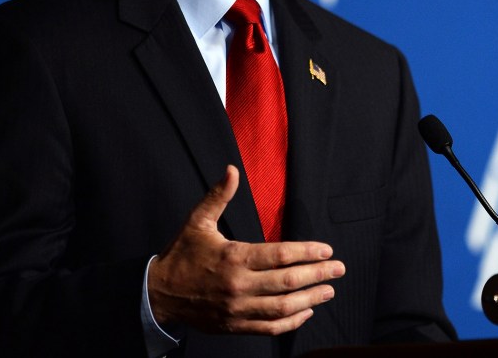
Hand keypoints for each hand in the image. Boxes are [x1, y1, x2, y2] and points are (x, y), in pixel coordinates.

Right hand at [148, 165, 344, 334]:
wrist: (158, 294)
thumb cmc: (182, 254)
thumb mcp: (197, 221)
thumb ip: (218, 196)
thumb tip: (232, 170)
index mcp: (233, 257)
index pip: (280, 255)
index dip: (307, 252)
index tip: (326, 249)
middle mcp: (238, 285)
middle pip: (287, 281)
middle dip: (318, 275)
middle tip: (339, 269)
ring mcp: (237, 309)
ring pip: (282, 307)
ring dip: (310, 299)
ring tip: (329, 290)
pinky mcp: (234, 325)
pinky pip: (269, 328)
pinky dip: (291, 321)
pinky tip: (306, 311)